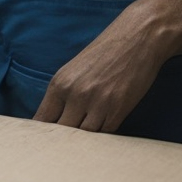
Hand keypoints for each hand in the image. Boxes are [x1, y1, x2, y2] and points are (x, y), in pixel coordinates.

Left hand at [33, 3, 163, 132]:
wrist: (139, 36)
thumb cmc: (107, 52)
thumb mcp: (76, 70)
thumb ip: (64, 95)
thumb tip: (54, 122)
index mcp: (60, 83)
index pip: (42, 120)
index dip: (44, 136)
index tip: (47, 143)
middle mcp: (75, 94)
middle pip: (62, 134)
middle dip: (64, 141)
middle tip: (68, 146)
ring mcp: (97, 103)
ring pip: (84, 138)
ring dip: (86, 141)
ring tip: (88, 139)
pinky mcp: (118, 109)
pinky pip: (106, 134)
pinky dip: (104, 135)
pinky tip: (105, 128)